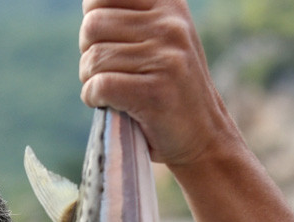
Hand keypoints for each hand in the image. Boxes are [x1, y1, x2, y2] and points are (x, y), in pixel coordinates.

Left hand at [79, 0, 236, 167]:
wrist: (204, 136)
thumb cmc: (171, 88)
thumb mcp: (162, 38)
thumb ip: (131, 16)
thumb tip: (89, 7)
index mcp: (169, 6)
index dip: (93, 17)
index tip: (105, 39)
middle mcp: (170, 26)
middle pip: (92, 25)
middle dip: (89, 52)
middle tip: (109, 71)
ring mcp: (165, 59)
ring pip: (93, 58)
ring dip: (91, 79)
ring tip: (113, 90)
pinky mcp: (155, 93)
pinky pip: (99, 85)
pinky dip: (93, 98)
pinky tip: (109, 104)